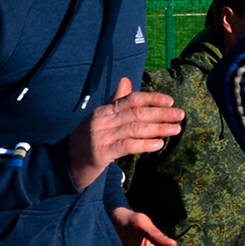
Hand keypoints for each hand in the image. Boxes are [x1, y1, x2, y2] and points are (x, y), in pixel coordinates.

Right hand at [67, 78, 183, 190]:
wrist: (63, 165)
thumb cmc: (85, 142)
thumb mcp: (100, 120)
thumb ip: (114, 101)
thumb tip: (126, 80)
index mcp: (103, 110)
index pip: (131, 99)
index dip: (151, 99)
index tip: (170, 101)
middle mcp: (102, 120)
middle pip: (136, 113)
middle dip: (161, 113)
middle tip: (180, 114)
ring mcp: (100, 136)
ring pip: (134, 129)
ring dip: (158, 128)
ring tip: (175, 129)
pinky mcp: (100, 153)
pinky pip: (127, 146)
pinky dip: (144, 144)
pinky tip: (159, 144)